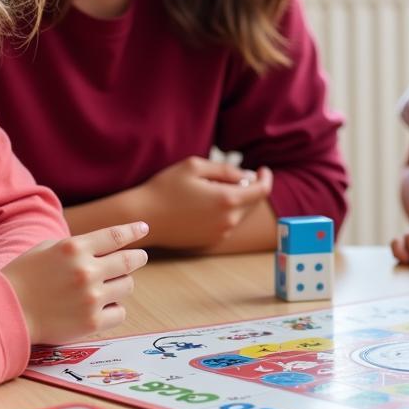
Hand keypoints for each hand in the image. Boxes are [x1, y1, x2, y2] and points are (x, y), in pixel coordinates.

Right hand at [4, 221, 148, 343]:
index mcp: (74, 248)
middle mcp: (86, 271)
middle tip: (137, 258)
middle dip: (137, 258)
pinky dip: (113, 309)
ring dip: (121, 285)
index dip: (134, 231)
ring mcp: (91, 297)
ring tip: (107, 287)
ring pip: (128, 286)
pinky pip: (120, 312)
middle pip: (131, 260)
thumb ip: (79, 244)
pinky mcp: (91, 322)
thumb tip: (109, 242)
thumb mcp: (48, 249)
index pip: (116, 235)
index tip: (144, 228)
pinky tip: (101, 308)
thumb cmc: (24, 277)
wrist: (3, 313)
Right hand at [139, 156, 272, 250]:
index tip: (262, 169)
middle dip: (251, 187)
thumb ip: (227, 170)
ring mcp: (220, 233)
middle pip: (254, 203)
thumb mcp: (195, 166)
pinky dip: (227, 211)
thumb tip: (249, 177)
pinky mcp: (211, 241)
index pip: (262, 190)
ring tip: (216, 188)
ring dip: (238, 200)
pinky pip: (229, 223)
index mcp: (227, 200)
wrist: (142, 217)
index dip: (266, 178)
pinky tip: (208, 203)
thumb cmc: (165, 188)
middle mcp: (228, 220)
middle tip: (237, 175)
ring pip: (242, 214)